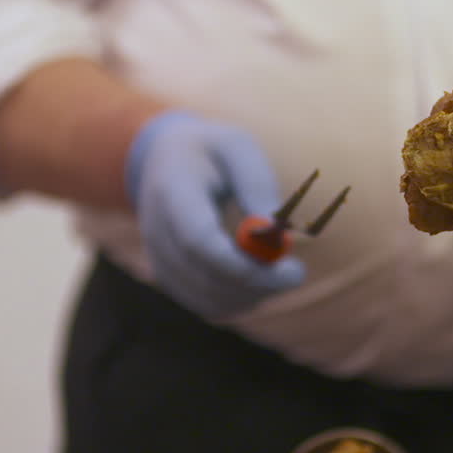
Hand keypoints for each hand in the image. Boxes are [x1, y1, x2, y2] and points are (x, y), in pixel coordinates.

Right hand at [126, 111, 304, 319]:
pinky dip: (239, 300)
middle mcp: (156, 230)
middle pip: (204, 276)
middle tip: (296, 273)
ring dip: (252, 293)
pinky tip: (257, 276)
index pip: (199, 241)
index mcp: (171, 190)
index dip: (243, 263)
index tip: (288, 270)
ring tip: (278, 267)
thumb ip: (256, 184)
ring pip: (208, 299)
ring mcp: (157, 258)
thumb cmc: (211, 151)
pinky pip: (206, 305)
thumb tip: (276, 233)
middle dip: (258, 283)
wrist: (164, 159)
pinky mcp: (167, 278)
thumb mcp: (237, 146)